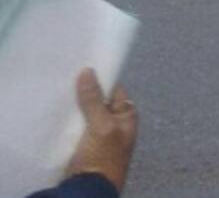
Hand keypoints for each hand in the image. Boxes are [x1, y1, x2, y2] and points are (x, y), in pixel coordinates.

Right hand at [66, 68, 137, 191]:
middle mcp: (116, 124)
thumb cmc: (103, 155)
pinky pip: (77, 128)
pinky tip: (58, 115)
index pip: (115, 90)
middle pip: (99, 102)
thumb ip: (94, 100)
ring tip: (59, 93)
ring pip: (86, 115)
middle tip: (66, 78)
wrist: (90, 189)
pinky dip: (69, 122)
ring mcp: (100, 135)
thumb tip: (88, 71)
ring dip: (76, 108)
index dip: (102, 79)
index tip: (84, 67)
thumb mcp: (101, 125)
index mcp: (127, 116)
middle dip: (85, 93)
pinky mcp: (84, 146)